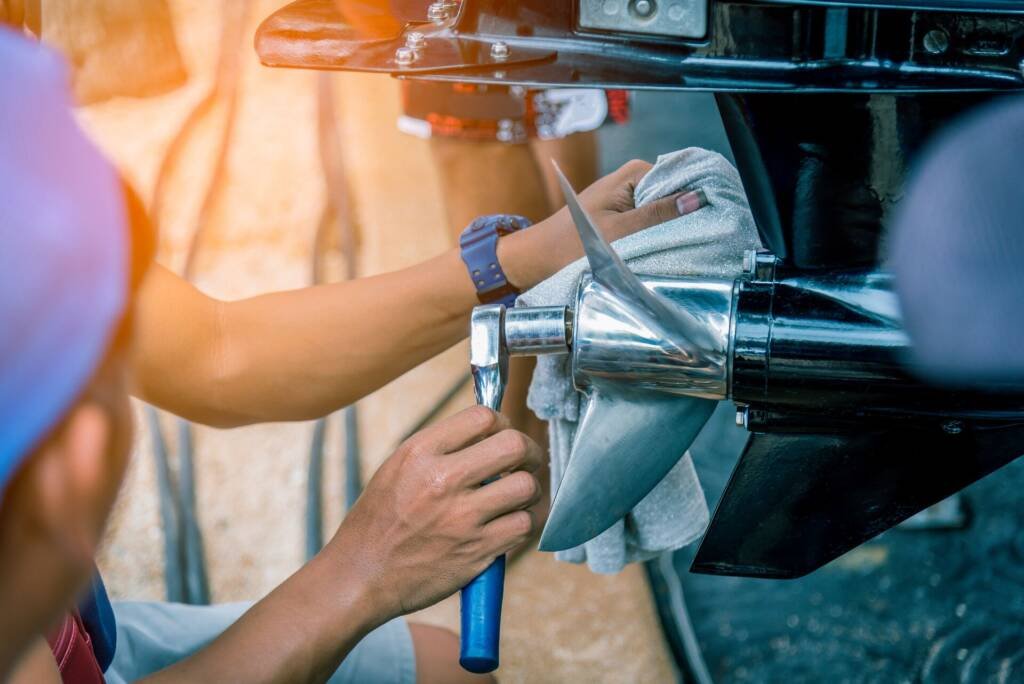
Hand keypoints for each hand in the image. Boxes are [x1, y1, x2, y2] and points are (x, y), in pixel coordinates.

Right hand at [329, 406, 542, 621]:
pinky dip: (523, 521)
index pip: (483, 417)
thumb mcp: (397, 467)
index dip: (502, 422)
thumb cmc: (379, 520)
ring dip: (529, 489)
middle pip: (514, 446)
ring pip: (526, 487)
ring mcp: (462, 518)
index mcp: (420, 452)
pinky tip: (509, 522)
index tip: (503, 434)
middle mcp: (443, 480)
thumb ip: (441, 448)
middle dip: (529, 450)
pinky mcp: (477, 551)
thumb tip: (489, 430)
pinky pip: (523, 525)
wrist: (362, 575)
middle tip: (526, 460)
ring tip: (517, 495)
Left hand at [498, 159, 704, 289]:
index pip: (681, 176)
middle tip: (707, 234)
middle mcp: (633, 180)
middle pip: (675, 193)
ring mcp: (629, 197)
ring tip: (690, 243)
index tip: (719, 213)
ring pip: (665, 209)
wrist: (540, 258)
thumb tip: (696, 199)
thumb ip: (657, 215)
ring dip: (674, 225)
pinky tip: (670, 246)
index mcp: (633, 174)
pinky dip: (660, 232)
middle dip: (688, 211)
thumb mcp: (620, 232)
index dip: (699, 194)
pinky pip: (652, 220)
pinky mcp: (624, 215)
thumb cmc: (571, 244)